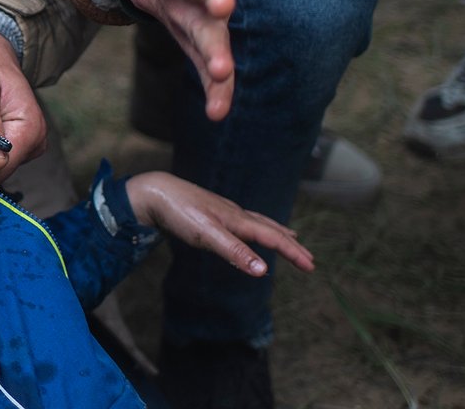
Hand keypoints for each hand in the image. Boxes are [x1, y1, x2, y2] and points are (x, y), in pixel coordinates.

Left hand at [124, 171, 313, 276]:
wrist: (153, 193)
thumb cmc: (178, 212)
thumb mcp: (206, 235)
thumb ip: (234, 252)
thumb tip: (264, 272)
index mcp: (237, 219)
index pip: (272, 238)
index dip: (292, 253)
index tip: (311, 267)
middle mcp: (234, 213)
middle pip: (270, 229)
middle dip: (290, 245)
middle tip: (309, 259)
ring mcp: (223, 212)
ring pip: (257, 223)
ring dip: (276, 233)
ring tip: (289, 238)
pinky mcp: (210, 213)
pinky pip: (242, 222)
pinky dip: (255, 229)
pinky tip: (248, 230)